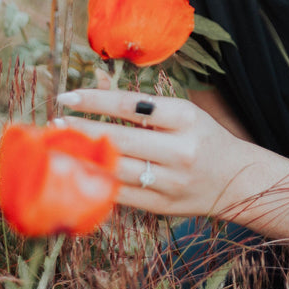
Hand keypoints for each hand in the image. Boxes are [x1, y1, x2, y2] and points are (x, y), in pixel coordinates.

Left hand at [56, 89, 257, 219]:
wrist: (235, 179)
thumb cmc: (203, 137)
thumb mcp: (181, 111)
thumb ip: (140, 102)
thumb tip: (97, 82)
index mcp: (185, 118)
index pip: (130, 105)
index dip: (94, 100)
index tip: (66, 97)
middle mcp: (179, 150)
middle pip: (118, 139)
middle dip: (80, 130)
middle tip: (53, 124)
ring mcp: (170, 182)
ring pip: (116, 169)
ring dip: (82, 158)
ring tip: (59, 148)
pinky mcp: (162, 206)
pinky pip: (121, 195)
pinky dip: (97, 182)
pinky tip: (79, 172)